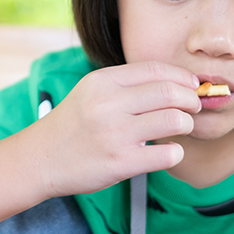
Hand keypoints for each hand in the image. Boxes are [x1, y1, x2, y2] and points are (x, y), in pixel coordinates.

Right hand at [30, 61, 200, 197]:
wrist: (40, 159)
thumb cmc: (74, 124)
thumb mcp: (92, 91)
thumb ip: (127, 84)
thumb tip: (177, 83)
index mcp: (103, 81)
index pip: (156, 70)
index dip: (182, 77)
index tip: (192, 86)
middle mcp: (108, 104)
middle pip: (170, 93)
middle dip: (191, 100)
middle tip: (193, 107)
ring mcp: (114, 134)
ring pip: (174, 120)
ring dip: (186, 124)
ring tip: (181, 128)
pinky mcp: (120, 163)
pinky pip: (167, 154)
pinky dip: (175, 152)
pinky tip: (167, 152)